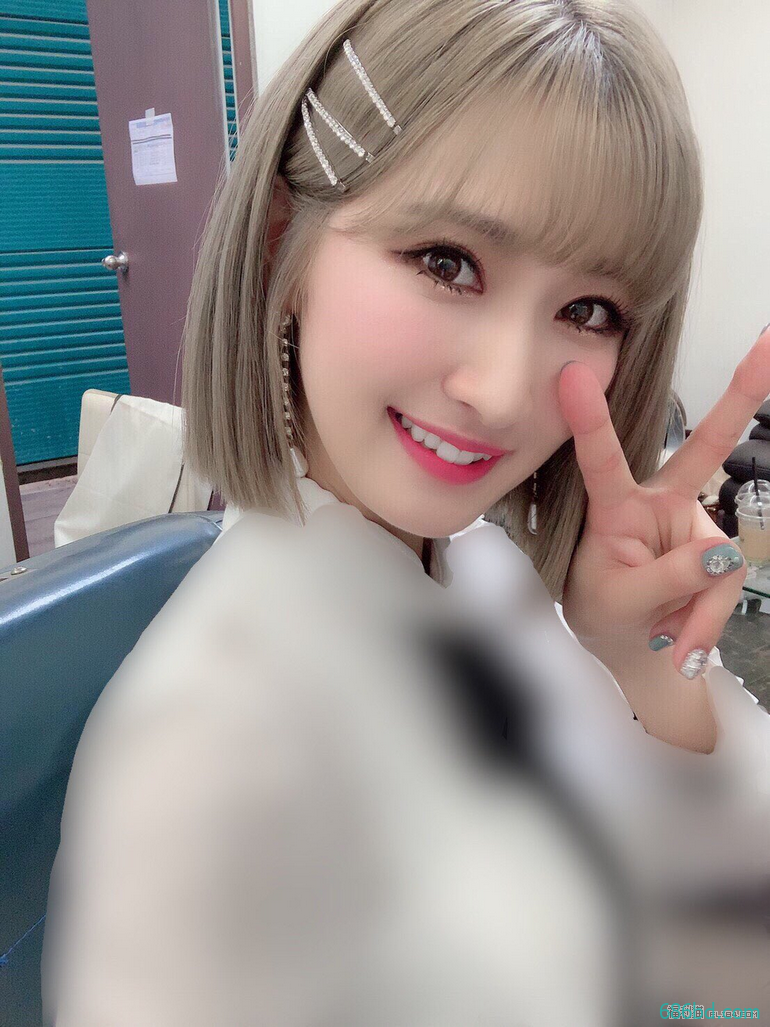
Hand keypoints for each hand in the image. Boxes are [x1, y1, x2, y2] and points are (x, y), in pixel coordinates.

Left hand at [558, 326, 769, 677]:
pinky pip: (726, 585)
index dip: (590, 420)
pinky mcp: (713, 551)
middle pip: (705, 446)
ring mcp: (692, 525)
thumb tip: (724, 554)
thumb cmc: (605, 611)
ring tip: (665, 639)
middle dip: (742, 394)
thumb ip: (669, 579)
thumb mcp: (622, 603)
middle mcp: (659, 503)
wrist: (626, 646)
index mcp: (615, 508)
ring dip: (696, 612)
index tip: (573, 374)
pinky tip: (682, 642)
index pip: (602, 461)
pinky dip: (705, 623)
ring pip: (718, 564)